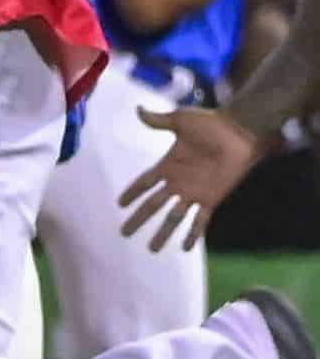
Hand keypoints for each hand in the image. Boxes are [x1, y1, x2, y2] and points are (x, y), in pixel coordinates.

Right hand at [118, 103, 261, 249]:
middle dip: (138, 219)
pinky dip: (193, 234)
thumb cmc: (211, 124)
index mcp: (167, 165)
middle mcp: (177, 183)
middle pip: (152, 205)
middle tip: (124, 233)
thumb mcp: (180, 120)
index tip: (120, 204)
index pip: (144, 183)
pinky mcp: (211, 199)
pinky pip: (200, 221)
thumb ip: (158, 120)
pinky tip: (185, 248)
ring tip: (152, 249)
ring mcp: (193, 193)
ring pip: (173, 218)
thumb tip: (137, 109)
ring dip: (162, 233)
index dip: (132, 193)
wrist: (239, 133)